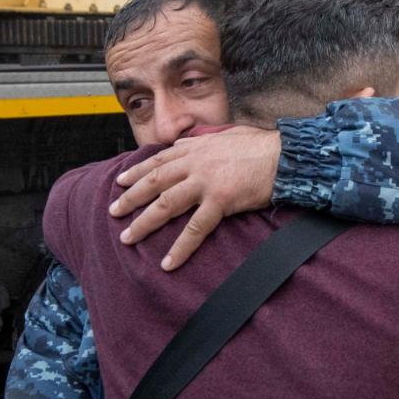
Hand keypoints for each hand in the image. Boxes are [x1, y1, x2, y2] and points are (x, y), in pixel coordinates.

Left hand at [111, 127, 281, 270]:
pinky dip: (180, 247)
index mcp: (197, 148)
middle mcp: (195, 163)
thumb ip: (202, 140)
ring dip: (144, 223)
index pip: (159, 160)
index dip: (138, 171)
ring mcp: (206, 182)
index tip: (121, 181)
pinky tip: (168, 263)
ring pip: (166, 204)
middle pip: (154, 181)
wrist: (286, 156)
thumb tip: (186, 142)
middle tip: (113, 211)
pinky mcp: (220, 201)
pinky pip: (195, 228)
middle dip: (130, 198)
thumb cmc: (262, 146)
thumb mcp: (227, 135)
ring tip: (127, 238)